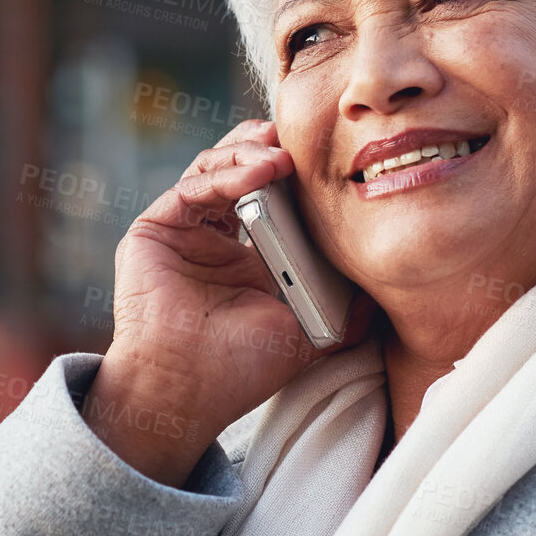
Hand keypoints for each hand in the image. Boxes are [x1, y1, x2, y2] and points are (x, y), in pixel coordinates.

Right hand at [82, 119, 370, 486]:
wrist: (187, 394)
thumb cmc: (238, 371)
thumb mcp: (305, 335)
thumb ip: (340, 312)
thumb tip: (380, 293)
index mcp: (246, 258)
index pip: (272, 197)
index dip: (296, 176)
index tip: (328, 164)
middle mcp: (212, 238)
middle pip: (240, 172)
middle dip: (271, 150)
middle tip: (302, 141)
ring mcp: (182, 232)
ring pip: (214, 170)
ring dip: (249, 155)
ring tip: (283, 155)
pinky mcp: (154, 230)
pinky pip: (191, 189)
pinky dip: (226, 176)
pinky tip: (258, 173)